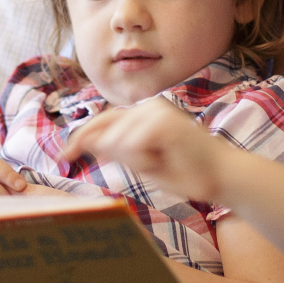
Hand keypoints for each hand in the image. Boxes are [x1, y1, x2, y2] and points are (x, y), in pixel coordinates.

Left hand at [62, 99, 230, 201]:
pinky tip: (166, 158)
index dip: (79, 138)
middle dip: (121, 157)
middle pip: (104, 133)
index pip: (102, 122)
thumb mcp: (142, 161)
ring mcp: (155, 110)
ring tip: (164, 160)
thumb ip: (117, 150)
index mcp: (142, 113)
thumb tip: (87, 142)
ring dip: (137, 161)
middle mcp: (146, 106)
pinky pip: (132, 146)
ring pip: (117, 142)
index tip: (63, 156)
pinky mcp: (162, 121)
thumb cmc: (185, 171)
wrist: (220, 176)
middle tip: (154, 163)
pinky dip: (145, 160)